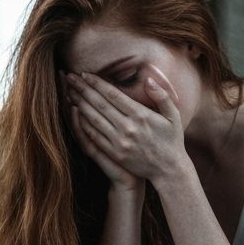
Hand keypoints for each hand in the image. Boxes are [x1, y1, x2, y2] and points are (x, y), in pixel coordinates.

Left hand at [60, 63, 185, 186]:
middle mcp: (128, 127)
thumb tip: (148, 79)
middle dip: (83, 89)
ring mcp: (120, 142)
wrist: (168, 170)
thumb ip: (162, 95)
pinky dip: (83, 124)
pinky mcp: (115, 153)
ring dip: (80, 104)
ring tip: (69, 92)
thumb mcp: (174, 115)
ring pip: (94, 119)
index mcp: (141, 115)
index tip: (85, 74)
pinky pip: (95, 136)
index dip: (97, 83)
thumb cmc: (172, 140)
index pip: (113, 95)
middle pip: (100, 104)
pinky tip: (76, 114)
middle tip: (70, 78)